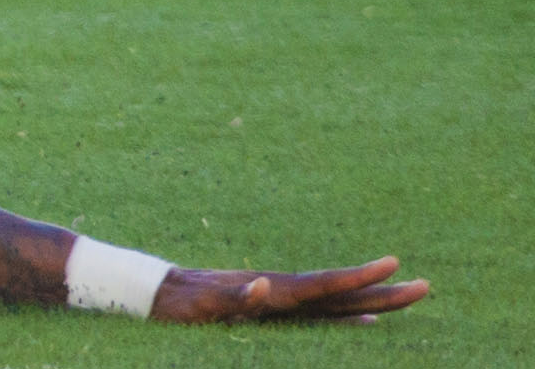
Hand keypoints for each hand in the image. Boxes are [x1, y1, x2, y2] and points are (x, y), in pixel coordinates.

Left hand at [152, 257, 427, 323]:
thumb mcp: (206, 303)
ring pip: (335, 303)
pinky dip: (343, 317)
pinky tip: (364, 321)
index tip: (393, 264)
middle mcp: (283, 295)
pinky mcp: (270, 310)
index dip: (359, 278)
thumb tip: (264, 288)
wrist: (159, 295)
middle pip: (342, 294)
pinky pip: (315, 314)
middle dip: (384, 292)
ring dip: (370, 302)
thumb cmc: (182, 303)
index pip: (327, 286)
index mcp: (275, 293)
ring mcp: (280, 302)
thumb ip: (236, 297)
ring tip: (403, 298)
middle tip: (425, 286)